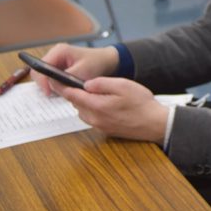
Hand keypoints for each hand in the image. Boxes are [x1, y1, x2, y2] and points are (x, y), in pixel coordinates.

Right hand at [31, 43, 118, 95]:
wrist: (107, 61)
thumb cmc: (97, 62)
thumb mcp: (84, 71)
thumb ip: (67, 78)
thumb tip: (53, 86)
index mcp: (59, 51)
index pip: (40, 68)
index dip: (42, 81)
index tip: (49, 93)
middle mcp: (55, 55)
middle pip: (39, 73)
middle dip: (46, 85)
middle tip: (57, 94)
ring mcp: (56, 61)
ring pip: (44, 78)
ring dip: (52, 86)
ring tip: (65, 91)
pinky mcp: (59, 68)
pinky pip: (51, 79)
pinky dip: (56, 86)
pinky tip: (66, 89)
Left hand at [51, 77, 169, 144]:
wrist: (155, 124)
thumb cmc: (142, 104)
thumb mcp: (123, 85)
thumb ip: (102, 83)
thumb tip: (86, 84)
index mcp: (97, 106)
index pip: (72, 95)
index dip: (62, 86)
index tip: (55, 79)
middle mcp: (94, 119)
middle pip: (76, 104)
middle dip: (76, 93)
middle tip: (84, 83)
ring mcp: (99, 126)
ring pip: (83, 111)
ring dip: (85, 102)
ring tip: (99, 93)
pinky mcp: (105, 130)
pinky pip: (92, 118)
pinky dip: (93, 109)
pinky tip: (107, 104)